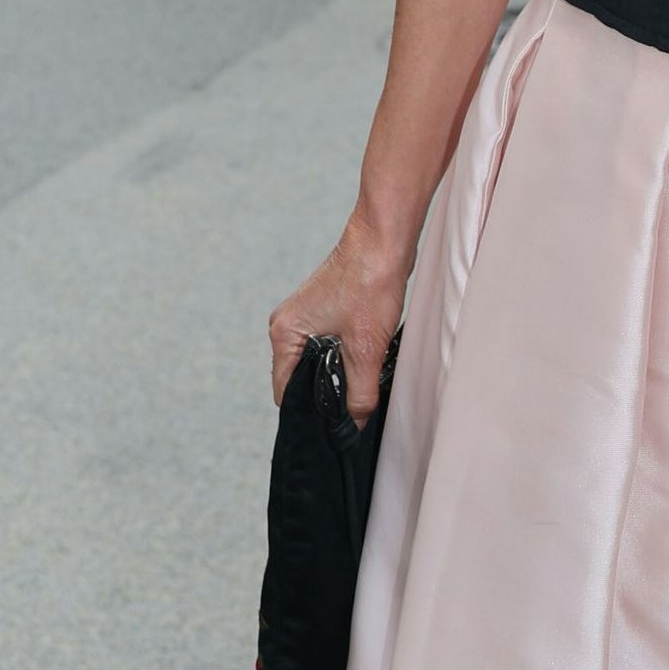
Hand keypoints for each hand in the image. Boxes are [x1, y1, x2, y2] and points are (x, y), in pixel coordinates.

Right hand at [270, 219, 408, 419]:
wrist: (384, 240)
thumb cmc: (370, 283)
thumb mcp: (366, 349)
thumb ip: (358, 393)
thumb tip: (354, 425)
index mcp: (284, 334)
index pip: (286, 392)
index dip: (309, 414)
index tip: (332, 429)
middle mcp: (287, 325)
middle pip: (300, 379)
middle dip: (324, 397)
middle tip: (352, 413)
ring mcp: (304, 317)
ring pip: (316, 363)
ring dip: (337, 377)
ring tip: (360, 389)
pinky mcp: (323, 310)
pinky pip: (327, 347)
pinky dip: (343, 359)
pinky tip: (363, 364)